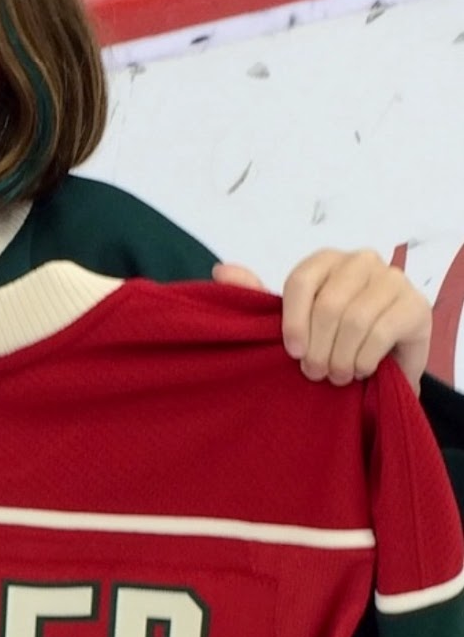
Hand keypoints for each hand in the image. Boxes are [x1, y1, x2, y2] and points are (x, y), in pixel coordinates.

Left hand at [212, 250, 431, 390]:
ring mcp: (392, 280)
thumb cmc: (332, 343)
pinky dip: (364, 360)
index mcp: (327, 260)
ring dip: (340, 358)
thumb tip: (222, 270)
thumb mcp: (293, 324)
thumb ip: (258, 299)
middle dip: (318, 349)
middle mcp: (362, 261)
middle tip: (314, 373)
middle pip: (329, 304)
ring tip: (337, 376)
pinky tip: (361, 370)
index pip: (302, 279)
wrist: (381, 368)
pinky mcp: (415, 306)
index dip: (292, 321)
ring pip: (354, 321)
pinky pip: (380, 333)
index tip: (290, 352)